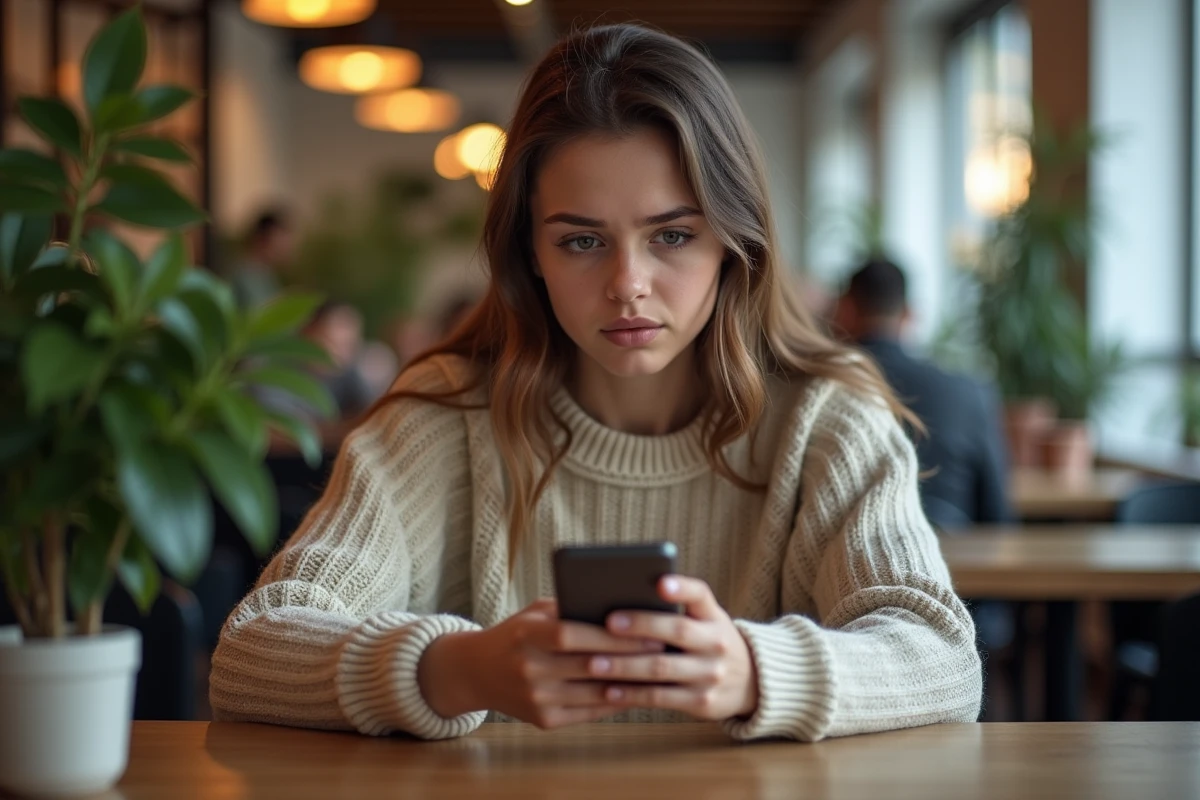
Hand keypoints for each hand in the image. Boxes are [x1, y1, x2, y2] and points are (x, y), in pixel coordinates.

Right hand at [418, 598, 663, 728]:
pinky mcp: (543, 721)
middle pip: (588, 665)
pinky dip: (614, 702)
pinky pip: (588, 713)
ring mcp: (535, 699)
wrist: (477, 672)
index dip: (609, 635)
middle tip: (663, 649)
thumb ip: (570, 609)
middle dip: (629, 658)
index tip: (645, 629)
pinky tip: (635, 690)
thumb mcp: (535, 613)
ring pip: (593, 693)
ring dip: (629, 683)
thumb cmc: (517, 634)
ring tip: (657, 671)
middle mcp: (528, 669)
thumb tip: (622, 607)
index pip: (570, 634)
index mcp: (525, 635)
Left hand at [589, 576, 759, 720]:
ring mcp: (711, 674)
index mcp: (713, 615)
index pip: (700, 594)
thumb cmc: (707, 641)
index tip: (660, 583)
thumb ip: (674, 610)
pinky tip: (609, 690)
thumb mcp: (704, 620)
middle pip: (678, 630)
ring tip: (594, 663)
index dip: (681, 588)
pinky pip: (661, 698)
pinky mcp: (703, 702)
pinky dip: (633, 695)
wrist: (751, 682)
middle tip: (608, 622)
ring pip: (662, 668)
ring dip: (625, 666)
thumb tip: (617, 599)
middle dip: (641, 626)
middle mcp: (716, 642)